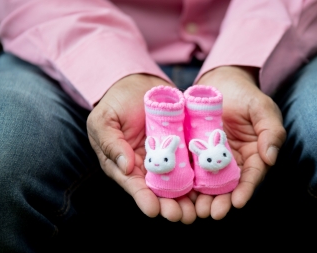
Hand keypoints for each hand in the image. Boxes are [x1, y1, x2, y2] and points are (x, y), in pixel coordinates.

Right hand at [87, 74, 196, 223]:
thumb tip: (125, 166)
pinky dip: (201, 176)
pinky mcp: (182, 147)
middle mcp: (147, 166)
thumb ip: (110, 142)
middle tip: (182, 216)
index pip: (134, 185)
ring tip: (198, 211)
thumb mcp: (104, 120)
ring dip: (188, 198)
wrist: (139, 84)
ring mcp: (167, 157)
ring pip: (178, 182)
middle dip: (170, 205)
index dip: (143, 198)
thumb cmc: (115, 103)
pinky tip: (212, 187)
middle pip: (159, 191)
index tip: (154, 210)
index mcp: (125, 165)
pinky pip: (192, 162)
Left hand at [194, 66, 285, 219]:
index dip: (246, 190)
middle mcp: (234, 161)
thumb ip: (271, 131)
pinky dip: (187, 182)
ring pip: (209, 182)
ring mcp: (213, 158)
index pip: (252, 176)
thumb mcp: (262, 108)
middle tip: (212, 213)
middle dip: (222, 201)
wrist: (220, 82)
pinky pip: (192, 169)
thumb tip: (271, 157)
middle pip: (229, 186)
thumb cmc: (245, 94)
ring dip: (203, 198)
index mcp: (254, 154)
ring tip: (196, 210)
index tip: (238, 202)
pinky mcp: (196, 153)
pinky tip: (179, 192)